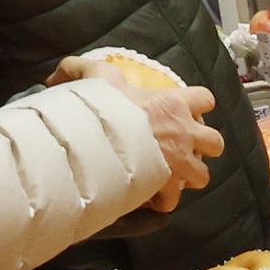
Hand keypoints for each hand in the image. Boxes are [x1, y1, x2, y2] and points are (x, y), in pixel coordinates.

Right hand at [58, 52, 221, 209]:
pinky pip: (174, 199)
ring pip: (203, 175)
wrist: (104, 138)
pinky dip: (165, 200)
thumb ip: (79, 70)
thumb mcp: (95, 77)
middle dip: (203, 147)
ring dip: (189, 176)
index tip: (186, 110)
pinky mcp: (169, 185)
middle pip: (215, 142)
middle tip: (183, 148)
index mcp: (174, 104)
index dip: (200, 105)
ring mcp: (181, 161)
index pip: (206, 100)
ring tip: (171, 174)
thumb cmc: (105, 107)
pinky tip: (152, 195)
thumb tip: (53, 77)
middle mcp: (185, 133)